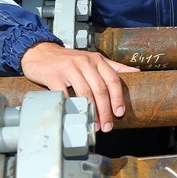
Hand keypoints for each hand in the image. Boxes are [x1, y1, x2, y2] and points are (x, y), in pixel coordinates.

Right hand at [20, 41, 138, 131]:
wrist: (40, 52)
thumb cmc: (69, 59)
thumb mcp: (92, 59)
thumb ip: (113, 66)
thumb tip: (137, 72)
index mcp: (96, 60)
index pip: (112, 79)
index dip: (118, 97)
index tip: (119, 113)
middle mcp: (85, 62)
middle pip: (100, 89)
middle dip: (105, 110)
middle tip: (107, 126)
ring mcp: (69, 68)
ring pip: (85, 93)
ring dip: (91, 112)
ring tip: (94, 125)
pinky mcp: (54, 76)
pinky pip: (65, 94)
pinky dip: (72, 106)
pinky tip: (75, 117)